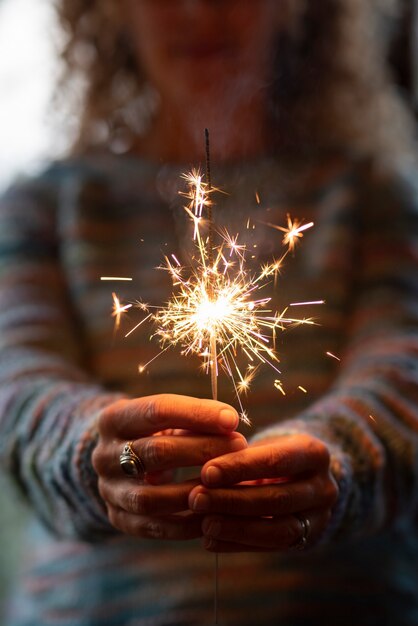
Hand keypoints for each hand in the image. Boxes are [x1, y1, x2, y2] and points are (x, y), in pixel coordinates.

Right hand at [92, 393, 246, 539]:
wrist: (116, 463)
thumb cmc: (153, 432)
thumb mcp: (164, 418)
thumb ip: (193, 418)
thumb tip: (230, 424)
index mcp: (113, 419)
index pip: (156, 411)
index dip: (197, 414)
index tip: (232, 420)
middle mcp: (103, 455)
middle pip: (156, 452)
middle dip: (203, 449)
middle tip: (239, 447)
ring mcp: (108, 490)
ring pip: (150, 497)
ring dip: (195, 491)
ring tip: (229, 484)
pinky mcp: (117, 518)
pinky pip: (152, 527)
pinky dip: (185, 524)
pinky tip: (215, 514)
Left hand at [188, 433, 337, 551]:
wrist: (305, 477)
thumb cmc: (273, 454)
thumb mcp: (264, 444)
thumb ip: (239, 455)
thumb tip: (203, 472)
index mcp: (314, 453)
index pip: (276, 461)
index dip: (240, 467)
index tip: (206, 472)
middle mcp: (323, 488)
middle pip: (277, 498)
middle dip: (232, 500)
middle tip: (196, 499)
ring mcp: (319, 518)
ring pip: (278, 529)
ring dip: (236, 528)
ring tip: (204, 523)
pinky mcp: (307, 541)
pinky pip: (270, 547)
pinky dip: (238, 544)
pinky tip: (210, 540)